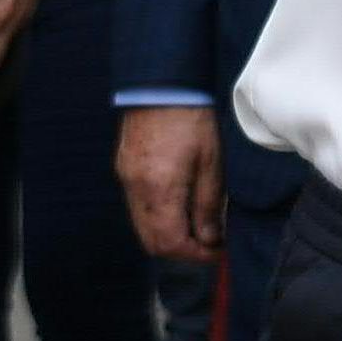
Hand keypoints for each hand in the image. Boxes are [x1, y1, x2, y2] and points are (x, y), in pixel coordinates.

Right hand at [117, 105, 223, 263]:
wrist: (160, 85)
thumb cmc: (191, 120)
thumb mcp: (211, 163)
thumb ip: (208, 205)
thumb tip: (211, 238)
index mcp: (160, 190)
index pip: (171, 243)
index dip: (196, 255)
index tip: (218, 251)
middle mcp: (137, 191)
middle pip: (152, 243)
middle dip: (181, 252)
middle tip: (208, 244)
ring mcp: (126, 181)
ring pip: (143, 228)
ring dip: (169, 236)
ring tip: (197, 227)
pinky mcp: (123, 170)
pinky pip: (137, 209)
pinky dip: (157, 219)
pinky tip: (178, 207)